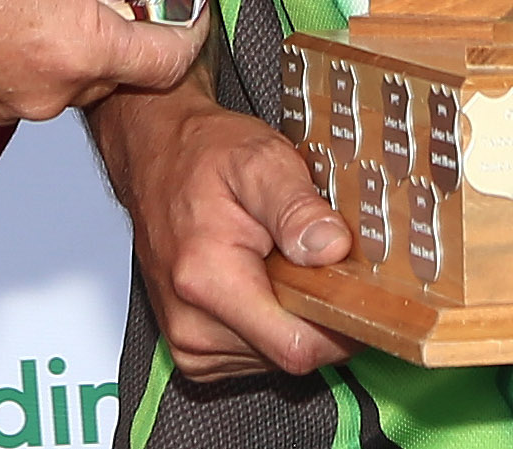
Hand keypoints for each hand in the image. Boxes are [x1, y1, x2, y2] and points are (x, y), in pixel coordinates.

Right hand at [0, 0, 208, 124]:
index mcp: (77, 54)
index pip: (167, 62)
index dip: (191, 25)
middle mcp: (43, 94)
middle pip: (117, 68)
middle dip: (128, 19)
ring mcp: (0, 100)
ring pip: (67, 70)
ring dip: (77, 29)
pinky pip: (22, 72)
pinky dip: (33, 38)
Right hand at [92, 79, 352, 381]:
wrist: (157, 157)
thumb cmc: (204, 156)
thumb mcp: (261, 161)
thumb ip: (297, 207)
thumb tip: (331, 248)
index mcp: (207, 280)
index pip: (296, 346)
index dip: (340, 325)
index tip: (355, 289)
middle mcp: (191, 323)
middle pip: (290, 352)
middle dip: (313, 310)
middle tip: (307, 257)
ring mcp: (188, 342)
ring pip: (276, 356)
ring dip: (290, 314)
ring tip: (277, 261)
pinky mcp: (192, 349)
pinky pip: (255, 353)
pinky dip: (269, 321)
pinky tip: (260, 280)